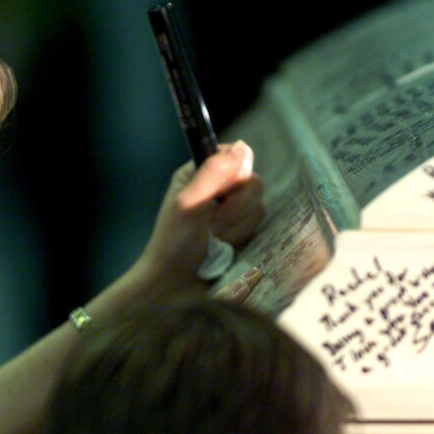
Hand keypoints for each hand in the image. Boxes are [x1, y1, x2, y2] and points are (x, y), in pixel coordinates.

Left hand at [134, 140, 264, 296]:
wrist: (174, 286)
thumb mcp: (189, 203)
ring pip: (258, 208)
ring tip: (214, 240)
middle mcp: (218, 189)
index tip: (221, 193)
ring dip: (235, 229)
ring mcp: (231, 213)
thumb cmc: (173, 243)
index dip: (236, 174)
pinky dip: (241, 241)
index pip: (236, 156)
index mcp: (200, 174)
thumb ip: (213, 174)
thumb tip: (243, 147)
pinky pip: (260, 229)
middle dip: (235, 208)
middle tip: (210, 224)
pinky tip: (225, 250)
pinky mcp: (241, 234)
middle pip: (253, 183)